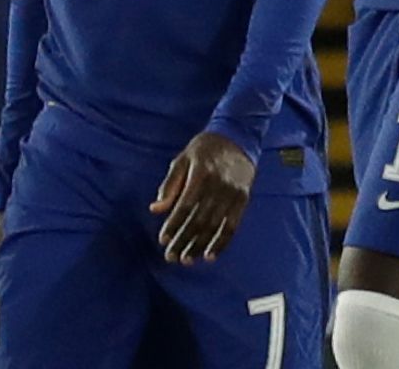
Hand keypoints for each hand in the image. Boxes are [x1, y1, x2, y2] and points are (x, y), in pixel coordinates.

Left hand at [150, 132, 254, 264]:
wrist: (237, 139)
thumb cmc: (203, 150)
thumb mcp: (181, 160)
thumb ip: (169, 185)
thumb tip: (155, 209)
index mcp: (201, 174)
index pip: (185, 205)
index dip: (173, 224)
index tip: (163, 240)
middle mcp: (218, 186)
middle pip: (199, 220)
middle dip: (184, 241)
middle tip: (172, 258)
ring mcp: (233, 194)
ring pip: (215, 226)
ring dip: (200, 246)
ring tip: (187, 260)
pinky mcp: (244, 200)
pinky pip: (232, 226)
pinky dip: (222, 243)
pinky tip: (210, 255)